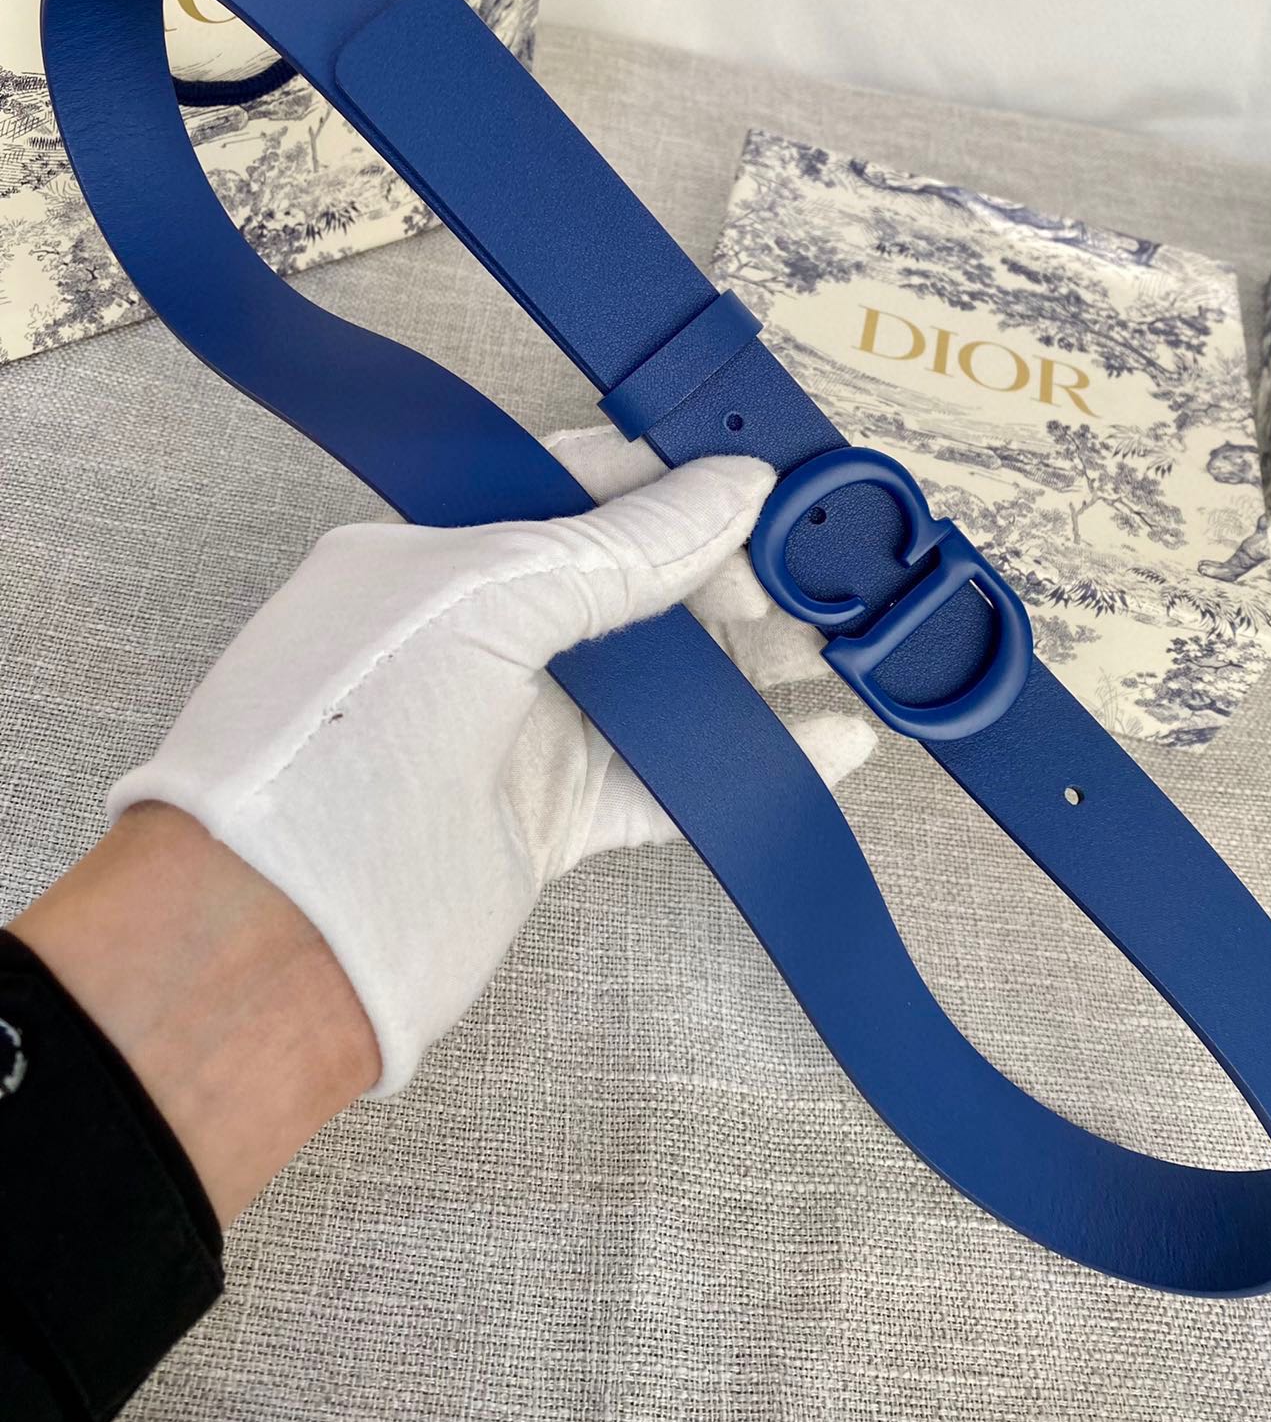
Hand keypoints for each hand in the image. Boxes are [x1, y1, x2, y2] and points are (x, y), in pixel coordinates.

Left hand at [107, 446, 873, 1096]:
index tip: (768, 480)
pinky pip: (675, 779)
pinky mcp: (552, 819)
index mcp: (435, 552)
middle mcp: (476, 633)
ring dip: (757, 664)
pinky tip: (835, 743)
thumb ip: (619, 547)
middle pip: (632, 582)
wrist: (276, 941)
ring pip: (665, 681)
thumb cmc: (337, 742)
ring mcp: (517, 728)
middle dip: (730, 571)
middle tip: (818, 569)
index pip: (576, 488)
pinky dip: (755, 760)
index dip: (673, 480)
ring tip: (844, 644)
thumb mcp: (482, 599)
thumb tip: (734, 486)